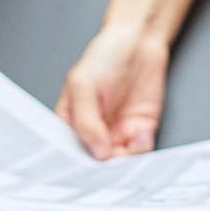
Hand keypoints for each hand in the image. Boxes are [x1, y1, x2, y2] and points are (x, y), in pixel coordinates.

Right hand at [56, 21, 169, 157]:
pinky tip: (140, 131)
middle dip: (104, 168)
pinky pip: (140, 152)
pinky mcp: (139, 132)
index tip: (83, 167)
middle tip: (111, 160)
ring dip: (126, 159)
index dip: (74, 165)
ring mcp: (117, 135)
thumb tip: (96, 151)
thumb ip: (86, 120)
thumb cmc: (104, 56)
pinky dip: (142, 148)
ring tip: (130, 138)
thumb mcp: (82, 83)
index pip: (67, 154)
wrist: (138, 42)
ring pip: (119, 164)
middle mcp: (93, 134)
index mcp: (70, 124)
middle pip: (95, 165)